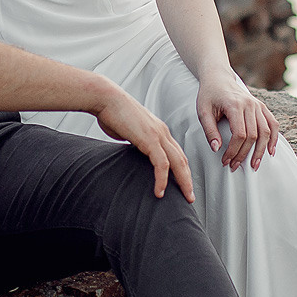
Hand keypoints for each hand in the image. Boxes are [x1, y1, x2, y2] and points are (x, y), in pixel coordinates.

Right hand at [93, 85, 193, 201]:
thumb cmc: (112, 113)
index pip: (177, 153)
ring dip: (183, 182)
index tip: (183, 184)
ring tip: (185, 197)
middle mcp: (162, 132)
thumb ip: (135, 141)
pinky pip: (161, 163)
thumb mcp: (128, 131)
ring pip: (178, 162)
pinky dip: (162, 179)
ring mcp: (157, 135)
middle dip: (188, 179)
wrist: (105, 99)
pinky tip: (160, 191)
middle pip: (183, 159)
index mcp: (159, 130)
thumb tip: (132, 149)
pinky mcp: (149, 139)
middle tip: (190, 196)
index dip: (182, 170)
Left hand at [196, 72, 277, 171]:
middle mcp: (250, 104)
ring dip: (261, 150)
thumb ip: (209, 130)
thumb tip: (216, 149)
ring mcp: (258, 105)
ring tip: (254, 165)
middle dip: (244, 154)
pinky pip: (273, 124)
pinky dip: (274, 138)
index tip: (225, 161)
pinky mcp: (262, 106)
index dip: (233, 150)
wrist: (219, 78)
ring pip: (266, 132)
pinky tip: (271, 151)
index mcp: (235, 105)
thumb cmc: (209, 95)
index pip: (239, 134)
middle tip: (235, 166)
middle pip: (253, 135)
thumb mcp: (203, 111)